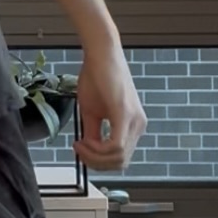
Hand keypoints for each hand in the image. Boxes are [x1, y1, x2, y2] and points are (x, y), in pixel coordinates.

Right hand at [75, 37, 146, 174]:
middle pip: (120, 162)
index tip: (80, 150)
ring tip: (79, 144)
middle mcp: (138, 125)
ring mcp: (135, 120)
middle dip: (96, 162)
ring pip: (118, 157)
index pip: (120, 158)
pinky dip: (97, 149)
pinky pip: (116, 146)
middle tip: (78, 151)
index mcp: (132, 125)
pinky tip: (84, 141)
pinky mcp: (125, 114)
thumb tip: (88, 151)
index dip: (98, 161)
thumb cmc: (97, 77)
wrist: (100, 55)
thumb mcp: (91, 112)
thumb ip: (93, 133)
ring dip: (95, 157)